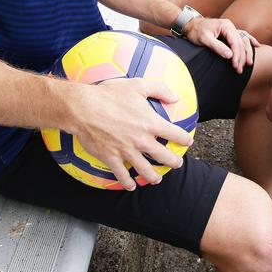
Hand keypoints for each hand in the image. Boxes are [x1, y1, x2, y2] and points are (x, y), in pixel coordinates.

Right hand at [69, 77, 193, 190]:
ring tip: (157, 179)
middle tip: (176, 163)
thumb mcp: (137, 85)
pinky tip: (130, 186)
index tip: (187, 141)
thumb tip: (175, 97)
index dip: (184, 139)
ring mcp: (126, 151)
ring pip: (146, 170)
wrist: (83, 108)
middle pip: (164, 156)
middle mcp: (141, 140)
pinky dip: (127, 182)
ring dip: (153, 177)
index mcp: (150, 122)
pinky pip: (122, 175)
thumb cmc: (110, 94)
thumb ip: (159, 89)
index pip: (175, 134)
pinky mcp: (111, 158)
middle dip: (174, 161)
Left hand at [183, 16, 257, 72]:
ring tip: (249, 64)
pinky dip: (249, 41)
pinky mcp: (229, 32)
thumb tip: (230, 56)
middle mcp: (230, 26)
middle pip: (240, 43)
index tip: (235, 66)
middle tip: (239, 70)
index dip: (237, 55)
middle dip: (241, 57)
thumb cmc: (195, 31)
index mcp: (226, 26)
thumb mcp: (204, 39)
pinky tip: (256, 45)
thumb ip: (217, 47)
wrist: (190, 25)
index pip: (235, 42)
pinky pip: (242, 36)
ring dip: (246, 53)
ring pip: (243, 41)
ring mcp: (230, 28)